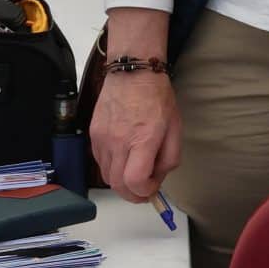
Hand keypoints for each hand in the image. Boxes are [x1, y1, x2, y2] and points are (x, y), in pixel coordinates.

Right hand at [90, 70, 181, 200]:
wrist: (132, 73)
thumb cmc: (156, 98)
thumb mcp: (175, 127)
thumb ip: (169, 158)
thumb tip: (158, 178)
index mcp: (143, 139)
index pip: (135, 180)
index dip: (144, 191)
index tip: (153, 188)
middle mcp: (119, 141)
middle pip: (118, 185)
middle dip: (133, 194)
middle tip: (144, 190)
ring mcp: (102, 139)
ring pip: (106, 176)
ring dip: (121, 182)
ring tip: (135, 173)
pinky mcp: (93, 135)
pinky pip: (100, 162)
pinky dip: (111, 168)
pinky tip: (123, 158)